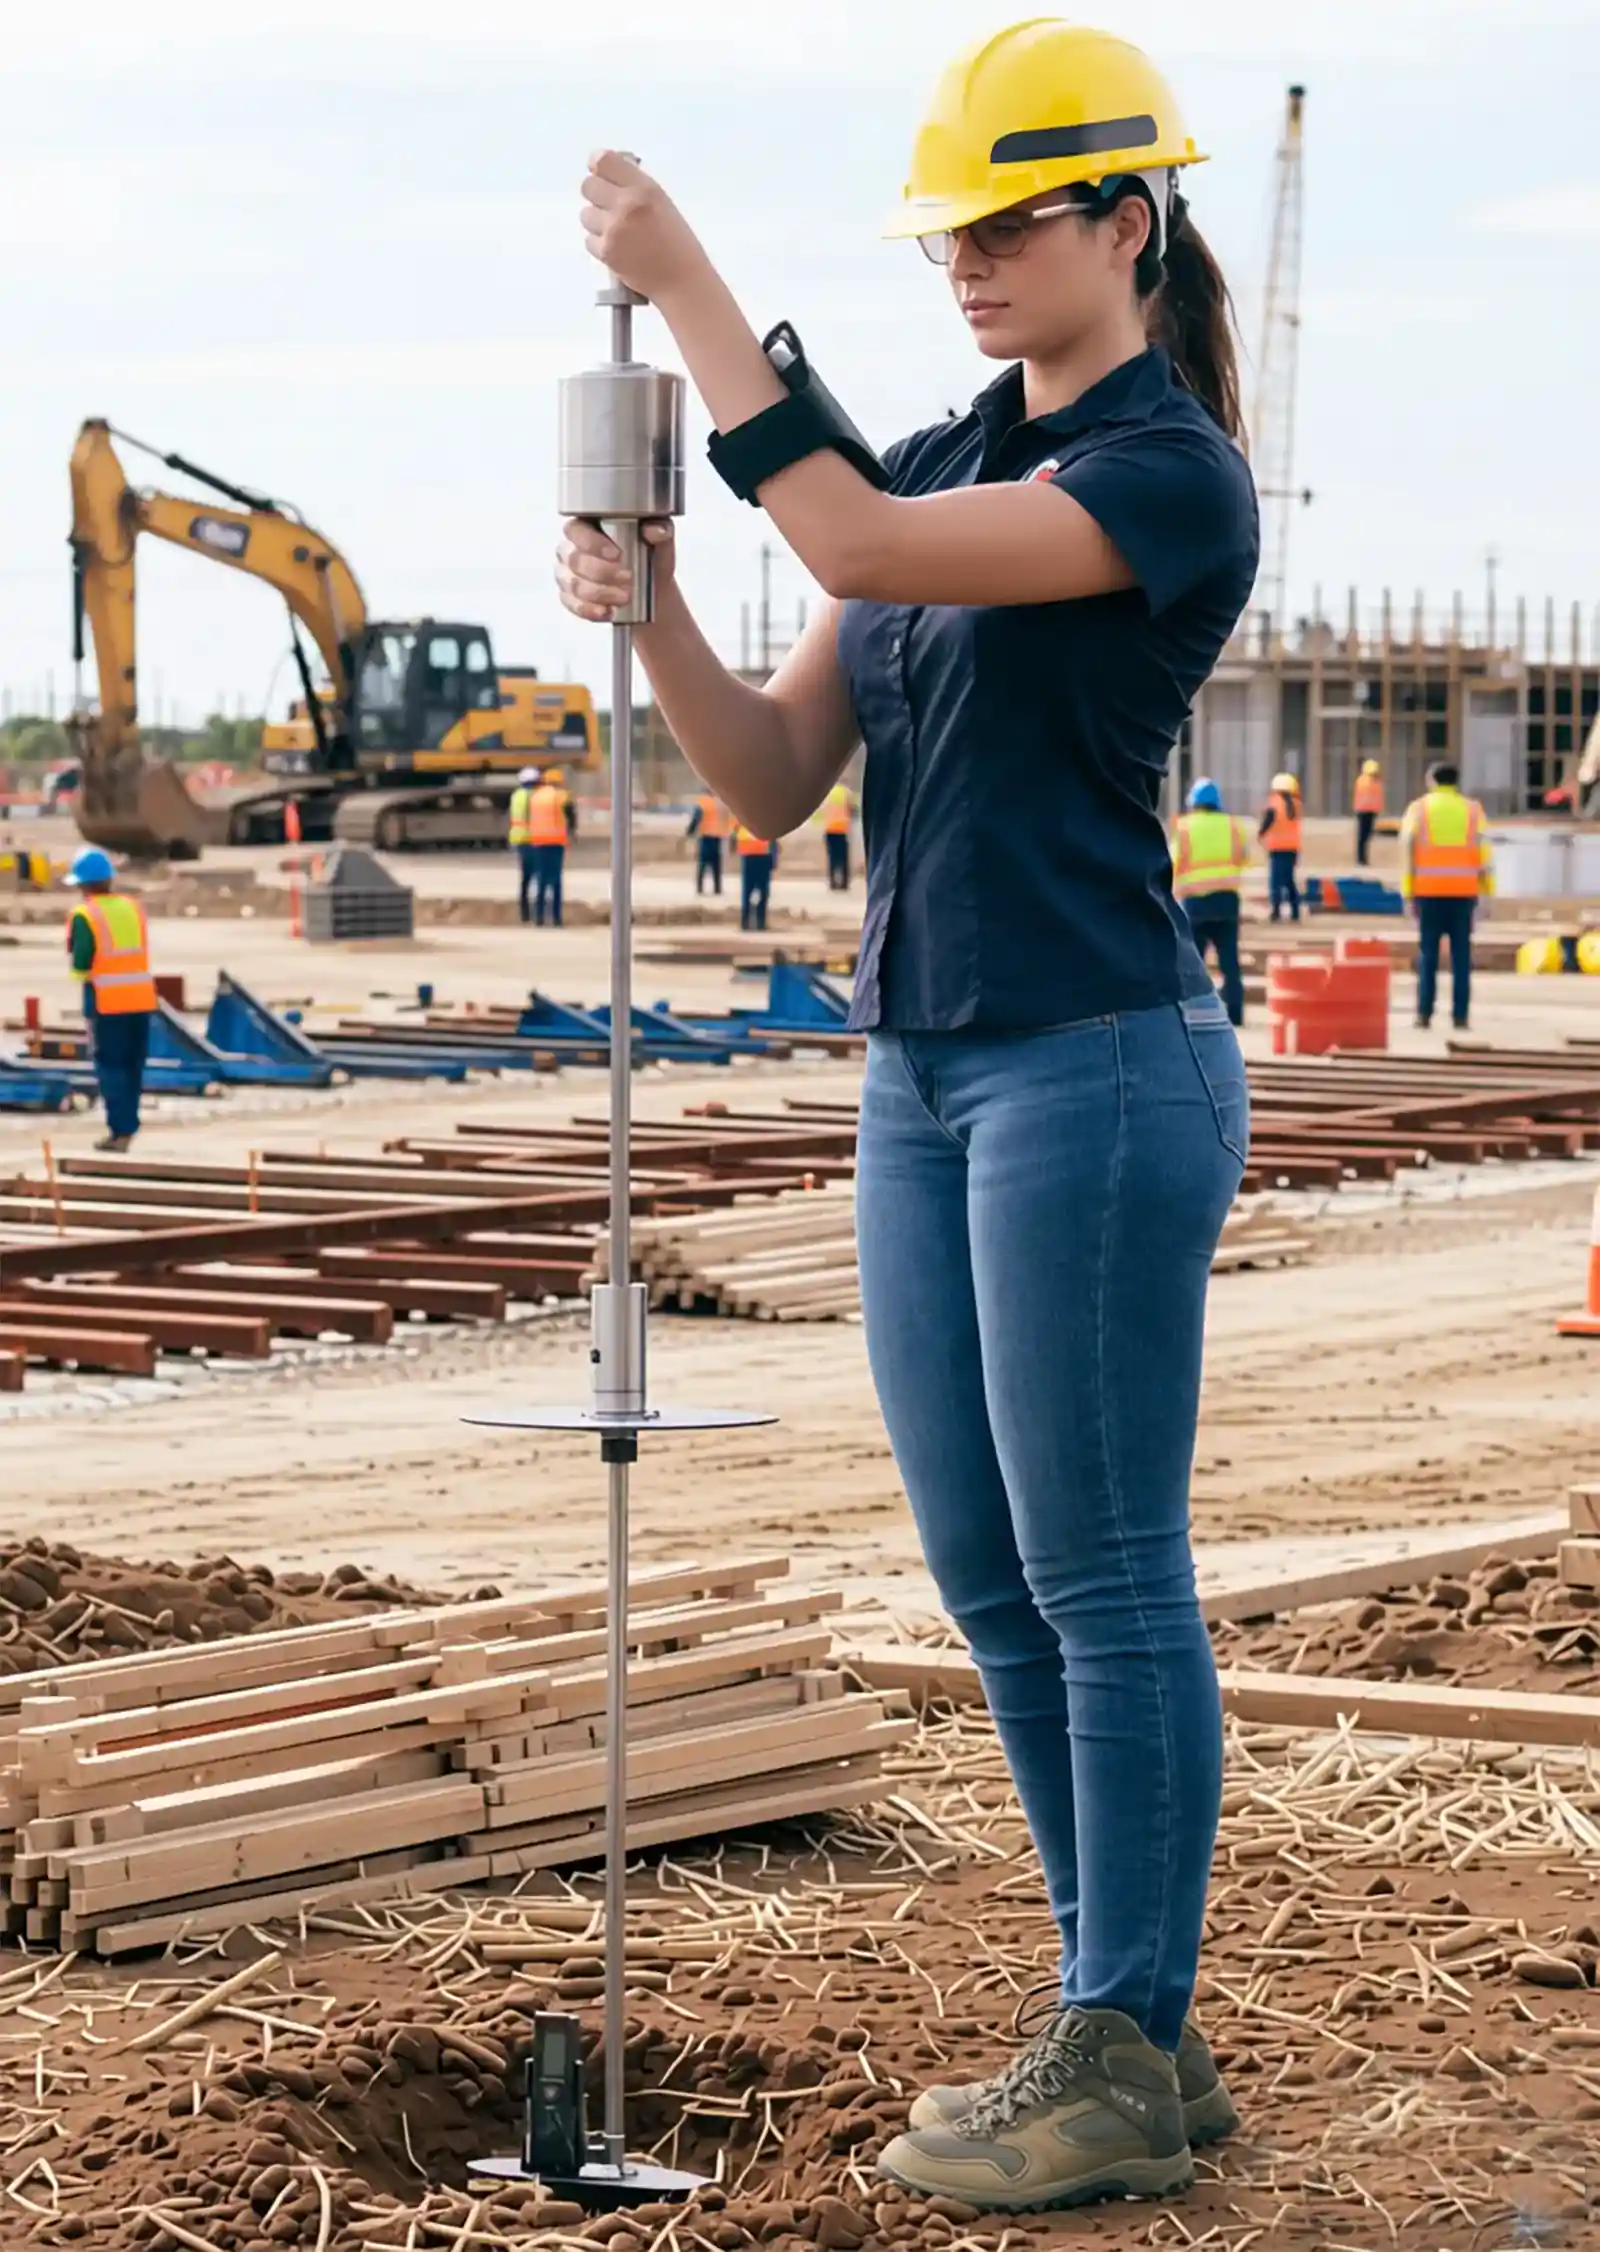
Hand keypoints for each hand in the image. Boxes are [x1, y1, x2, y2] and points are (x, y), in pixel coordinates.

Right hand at [555, 519, 675, 622]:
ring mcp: (567, 574)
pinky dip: (591, 610)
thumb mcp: (660, 543)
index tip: (617, 555)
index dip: (593, 544)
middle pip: (575, 560)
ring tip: (625, 597)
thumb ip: (660, 532)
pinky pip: (573, 605)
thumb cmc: (650, 559)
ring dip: (601, 593)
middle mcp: (572, 549)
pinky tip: (608, 611)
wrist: (651, 589)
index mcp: (588, 527)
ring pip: (574, 584)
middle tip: (628, 579)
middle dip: (603, 572)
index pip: (576, 531)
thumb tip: (656, 530)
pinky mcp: (570, 598)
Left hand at [580, 150, 708, 301]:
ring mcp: (613, 229)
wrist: (681, 281)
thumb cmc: (677, 243)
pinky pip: (589, 240)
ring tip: (618, 233)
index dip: (597, 165)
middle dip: (596, 195)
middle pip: (588, 186)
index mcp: (643, 188)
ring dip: (597, 222)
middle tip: (610, 207)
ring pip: (586, 215)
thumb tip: (607, 176)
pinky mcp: (606, 252)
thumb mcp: (661, 202)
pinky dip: (600, 245)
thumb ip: (634, 186)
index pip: (603, 161)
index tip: (599, 171)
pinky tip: (618, 250)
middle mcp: (626, 205)